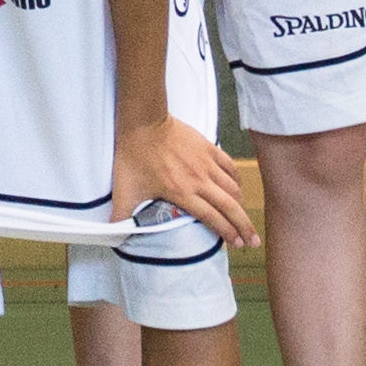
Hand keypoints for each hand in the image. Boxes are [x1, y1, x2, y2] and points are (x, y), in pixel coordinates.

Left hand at [117, 116, 254, 248]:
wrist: (143, 120)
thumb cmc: (133, 154)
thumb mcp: (124, 188)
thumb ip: (121, 214)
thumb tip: (112, 235)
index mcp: (182, 193)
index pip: (212, 218)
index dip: (226, 233)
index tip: (236, 245)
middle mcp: (199, 180)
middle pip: (230, 207)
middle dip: (244, 226)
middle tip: (253, 242)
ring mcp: (206, 163)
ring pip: (233, 188)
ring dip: (242, 206)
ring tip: (245, 219)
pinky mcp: (208, 148)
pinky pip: (230, 167)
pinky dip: (237, 180)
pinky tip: (238, 188)